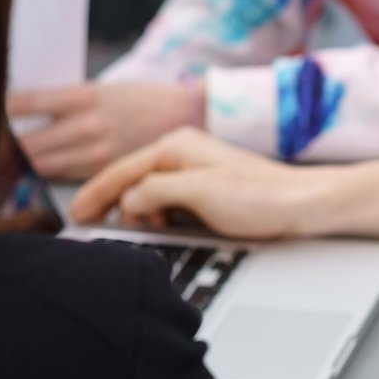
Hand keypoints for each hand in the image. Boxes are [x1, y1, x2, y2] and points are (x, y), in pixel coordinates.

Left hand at [8, 80, 197, 179]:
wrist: (186, 115)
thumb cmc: (141, 98)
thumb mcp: (102, 90)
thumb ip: (68, 103)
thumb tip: (24, 114)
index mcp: (84, 96)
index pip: (26, 103)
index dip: (0, 111)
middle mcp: (87, 125)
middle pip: (28, 142)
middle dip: (4, 146)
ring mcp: (96, 151)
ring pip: (41, 165)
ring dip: (22, 165)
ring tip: (3, 165)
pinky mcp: (105, 170)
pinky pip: (65, 177)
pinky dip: (48, 174)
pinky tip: (36, 172)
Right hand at [68, 127, 316, 239]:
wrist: (303, 204)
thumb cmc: (259, 196)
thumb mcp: (195, 194)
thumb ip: (152, 193)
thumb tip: (127, 202)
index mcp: (176, 145)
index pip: (120, 170)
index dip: (94, 194)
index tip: (75, 216)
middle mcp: (183, 152)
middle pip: (131, 179)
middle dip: (113, 204)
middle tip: (92, 228)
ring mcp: (195, 170)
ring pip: (149, 193)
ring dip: (139, 214)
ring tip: (135, 232)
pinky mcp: (207, 189)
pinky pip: (168, 202)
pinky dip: (158, 217)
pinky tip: (162, 230)